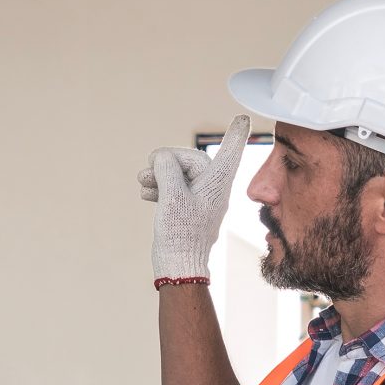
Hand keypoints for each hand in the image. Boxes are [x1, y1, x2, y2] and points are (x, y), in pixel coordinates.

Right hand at [140, 126, 247, 280]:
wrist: (179, 265)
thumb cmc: (181, 232)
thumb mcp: (172, 195)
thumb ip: (167, 169)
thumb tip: (162, 158)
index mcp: (217, 183)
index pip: (229, 152)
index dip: (235, 134)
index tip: (242, 118)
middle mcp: (213, 189)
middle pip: (191, 162)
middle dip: (168, 161)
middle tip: (148, 167)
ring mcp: (201, 201)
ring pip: (180, 176)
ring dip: (160, 175)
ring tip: (142, 181)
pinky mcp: (189, 211)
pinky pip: (176, 190)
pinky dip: (161, 187)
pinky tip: (146, 193)